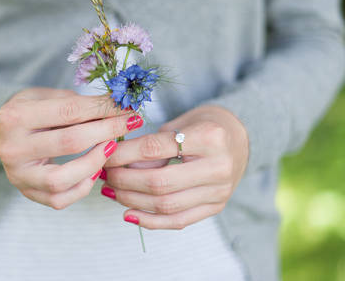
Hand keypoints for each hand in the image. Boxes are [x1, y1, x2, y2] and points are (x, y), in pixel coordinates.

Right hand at [0, 87, 142, 209]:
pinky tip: (96, 171)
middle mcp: (11, 147)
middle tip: (130, 123)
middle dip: (107, 131)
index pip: (69, 111)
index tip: (126, 106)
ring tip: (112, 148)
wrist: (5, 133)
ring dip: (94, 163)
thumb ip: (77, 103)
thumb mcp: (47, 96)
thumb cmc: (33, 110)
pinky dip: (83, 187)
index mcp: (14, 116)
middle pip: (70, 142)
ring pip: (61, 179)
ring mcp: (17, 174)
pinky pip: (59, 199)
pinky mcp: (25, 192)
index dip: (103, 109)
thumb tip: (117, 107)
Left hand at [101, 105, 248, 228]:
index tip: (103, 154)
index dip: (123, 154)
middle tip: (104, 174)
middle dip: (124, 180)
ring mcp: (220, 191)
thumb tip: (118, 166)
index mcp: (209, 137)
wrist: (240, 138)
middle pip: (159, 183)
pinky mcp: (216, 207)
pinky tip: (128, 214)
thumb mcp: (178, 123)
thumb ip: (152, 145)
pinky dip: (150, 221)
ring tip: (111, 191)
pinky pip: (178, 221)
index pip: (154, 149)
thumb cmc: (204, 125)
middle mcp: (218, 167)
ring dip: (131, 201)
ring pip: (166, 205)